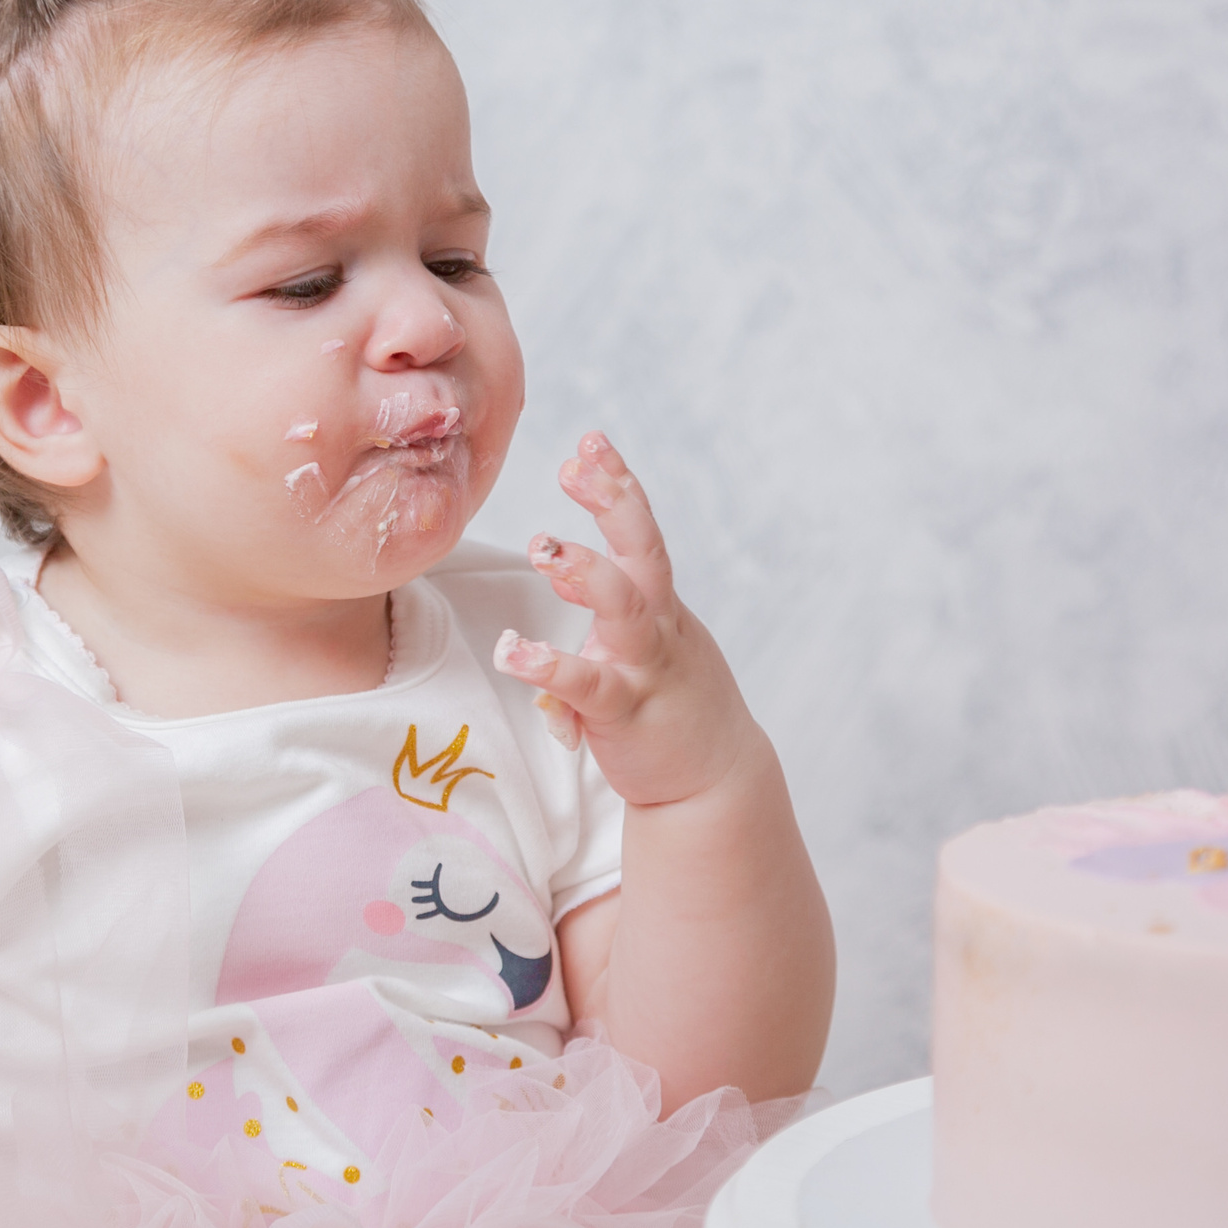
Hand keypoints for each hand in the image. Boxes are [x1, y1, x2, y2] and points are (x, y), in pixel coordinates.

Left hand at [492, 432, 764, 806]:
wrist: (714, 784)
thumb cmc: (669, 706)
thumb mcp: (638, 649)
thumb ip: (601, 608)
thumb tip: (555, 573)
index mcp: (659, 606)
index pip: (641, 533)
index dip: (617, 485)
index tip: (589, 443)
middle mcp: (658, 626)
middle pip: (644, 551)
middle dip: (615, 502)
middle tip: (579, 463)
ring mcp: (645, 668)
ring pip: (624, 608)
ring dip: (587, 572)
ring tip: (543, 546)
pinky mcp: (626, 713)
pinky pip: (587, 685)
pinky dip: (549, 667)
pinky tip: (512, 652)